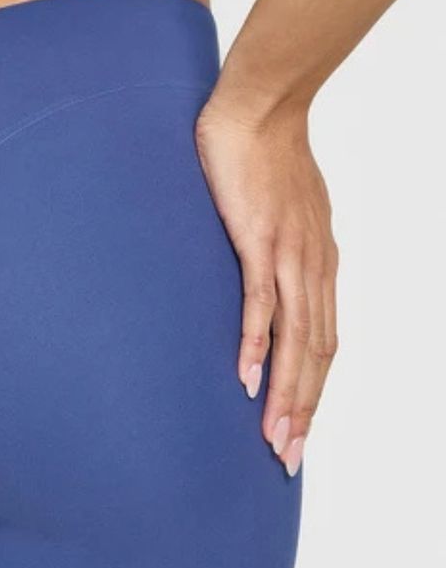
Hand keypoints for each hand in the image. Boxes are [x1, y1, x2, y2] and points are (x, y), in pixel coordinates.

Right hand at [194, 90, 338, 476]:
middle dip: (304, 412)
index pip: (322, 343)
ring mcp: (289, 256)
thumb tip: (267, 281)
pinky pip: (260, 302)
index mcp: (318, 265)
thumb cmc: (264, 157)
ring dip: (286, 393)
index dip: (313, 392)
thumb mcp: (281, 214)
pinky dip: (256, 344)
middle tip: (287, 458)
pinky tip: (246, 378)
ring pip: (296, 339)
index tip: (298, 433)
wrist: (259, 108)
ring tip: (272, 437)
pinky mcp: (258, 241)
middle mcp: (313, 268)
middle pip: (316, 354)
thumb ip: (279, 250)